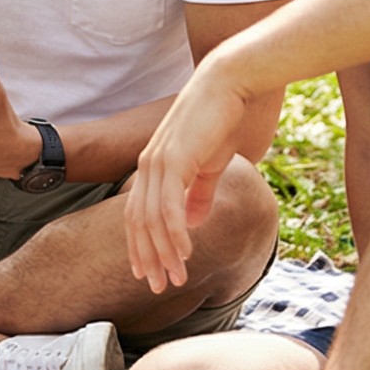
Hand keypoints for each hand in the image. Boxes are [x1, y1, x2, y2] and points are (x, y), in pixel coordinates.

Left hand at [125, 57, 255, 293]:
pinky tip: (184, 253)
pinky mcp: (175, 160)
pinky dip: (174, 234)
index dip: (141, 246)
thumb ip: (200, 192)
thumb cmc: (224, 119)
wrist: (230, 82)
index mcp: (154, 166)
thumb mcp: (211, 163)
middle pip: (139, 223)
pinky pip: (170, 207)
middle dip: (148, 258)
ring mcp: (159, 162)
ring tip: (175, 278)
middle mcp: (149, 166)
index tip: (148, 273)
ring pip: (153, 220)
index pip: (138, 215)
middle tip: (157, 287)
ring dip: (164, 253)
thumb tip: (192, 222)